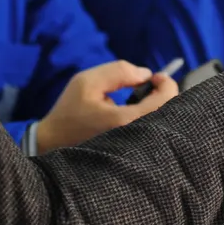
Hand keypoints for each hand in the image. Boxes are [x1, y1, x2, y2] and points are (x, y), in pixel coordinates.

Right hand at [33, 61, 178, 153]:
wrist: (52, 143)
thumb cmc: (69, 111)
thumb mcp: (87, 82)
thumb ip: (119, 72)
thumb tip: (146, 74)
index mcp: (125, 122)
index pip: (165, 102)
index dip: (166, 84)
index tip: (156, 77)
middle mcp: (136, 139)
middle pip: (171, 115)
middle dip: (164, 96)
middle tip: (150, 86)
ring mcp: (136, 148)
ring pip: (163, 125)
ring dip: (158, 107)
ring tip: (142, 98)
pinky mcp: (133, 153)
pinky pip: (153, 132)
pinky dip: (151, 117)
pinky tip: (136, 112)